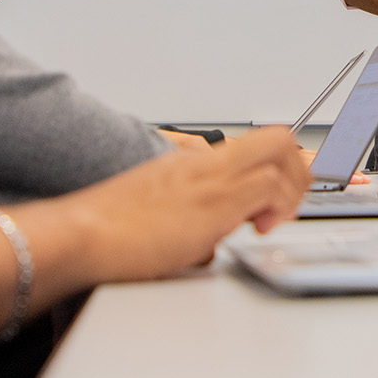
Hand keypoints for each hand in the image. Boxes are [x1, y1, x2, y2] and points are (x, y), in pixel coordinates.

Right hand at [75, 126, 308, 279]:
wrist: (79, 233)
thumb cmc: (105, 230)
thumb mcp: (154, 211)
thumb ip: (188, 215)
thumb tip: (208, 239)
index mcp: (190, 164)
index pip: (253, 146)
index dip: (281, 164)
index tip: (289, 186)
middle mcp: (203, 163)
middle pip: (277, 138)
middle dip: (298, 170)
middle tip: (286, 205)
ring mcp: (210, 180)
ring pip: (280, 155)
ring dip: (290, 192)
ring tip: (271, 220)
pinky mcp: (214, 204)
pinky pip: (267, 186)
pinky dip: (276, 207)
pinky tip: (258, 229)